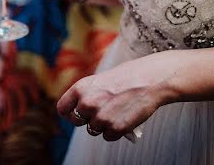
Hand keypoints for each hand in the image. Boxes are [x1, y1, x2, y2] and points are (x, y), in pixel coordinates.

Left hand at [57, 52, 175, 141]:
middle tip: (100, 112)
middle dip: (87, 118)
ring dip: (102, 125)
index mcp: (81, 88)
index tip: (76, 112)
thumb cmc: (128, 76)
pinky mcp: (116, 129)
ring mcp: (101, 117)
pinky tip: (123, 120)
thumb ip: (88, 93)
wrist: (151, 79)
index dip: (70, 112)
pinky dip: (115, 131)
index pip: (63, 109)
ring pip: (93, 130)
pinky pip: (108, 136)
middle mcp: (87, 103)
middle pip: (77, 121)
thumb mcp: (101, 79)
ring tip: (115, 113)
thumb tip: (81, 108)